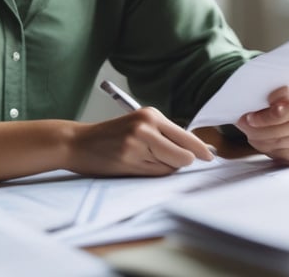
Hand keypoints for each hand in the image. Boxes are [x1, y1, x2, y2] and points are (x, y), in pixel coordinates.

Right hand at [66, 107, 213, 176]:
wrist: (78, 142)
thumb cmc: (109, 137)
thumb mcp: (137, 127)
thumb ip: (163, 137)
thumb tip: (192, 153)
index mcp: (150, 114)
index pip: (186, 135)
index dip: (201, 149)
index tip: (210, 156)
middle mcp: (146, 125)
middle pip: (184, 153)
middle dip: (184, 162)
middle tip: (171, 161)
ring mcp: (138, 142)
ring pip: (170, 166)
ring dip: (164, 168)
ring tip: (141, 159)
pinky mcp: (130, 158)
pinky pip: (155, 173)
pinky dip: (151, 173)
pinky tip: (134, 164)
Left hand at [235, 86, 288, 164]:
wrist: (267, 121)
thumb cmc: (270, 103)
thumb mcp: (270, 94)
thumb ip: (277, 92)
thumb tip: (285, 91)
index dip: (287, 105)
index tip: (266, 103)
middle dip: (268, 123)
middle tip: (249, 120)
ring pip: (287, 140)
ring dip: (264, 136)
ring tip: (251, 130)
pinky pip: (286, 154)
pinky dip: (269, 148)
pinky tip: (260, 139)